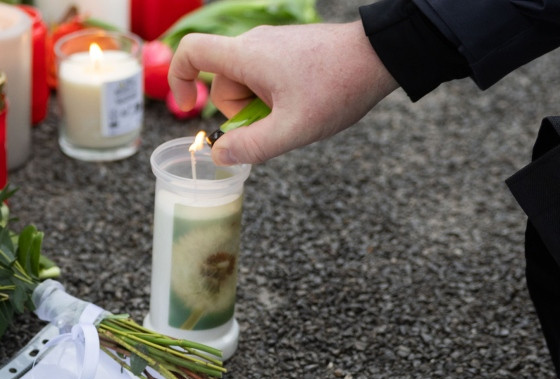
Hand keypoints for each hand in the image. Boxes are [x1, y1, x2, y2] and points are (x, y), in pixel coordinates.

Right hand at [168, 22, 398, 165]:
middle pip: (222, 82)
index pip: (190, 51)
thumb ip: (250, 147)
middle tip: (274, 123)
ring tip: (294, 113)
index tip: (189, 106)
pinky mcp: (287, 48)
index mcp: (245, 55)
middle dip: (240, 112)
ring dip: (259, 106)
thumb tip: (218, 155)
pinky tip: (302, 103)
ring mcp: (271, 43)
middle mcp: (253, 43)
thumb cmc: (338, 87)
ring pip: (245, 83)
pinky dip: (273, 96)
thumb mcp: (293, 129)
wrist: (382, 55)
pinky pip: (264, 76)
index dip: (177, 78)